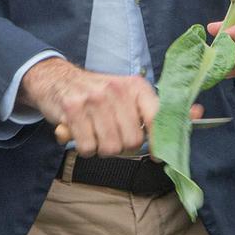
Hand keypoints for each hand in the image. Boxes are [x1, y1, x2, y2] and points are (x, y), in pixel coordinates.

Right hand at [23, 59, 159, 156]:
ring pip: (110, 147)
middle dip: (122, 147)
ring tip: (96, 134)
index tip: (157, 157)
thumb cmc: (95, 93)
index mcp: (135, 86)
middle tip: (112, 137)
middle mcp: (116, 90)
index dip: (158, 142)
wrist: (56, 78)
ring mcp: (94, 99)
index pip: (156, 118)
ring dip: (102, 149)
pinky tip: (82, 135)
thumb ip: (146, 113)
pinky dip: (85, 148)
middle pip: (132, 141)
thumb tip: (177, 128)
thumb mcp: (125, 94)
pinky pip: (88, 147)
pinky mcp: (73, 109)